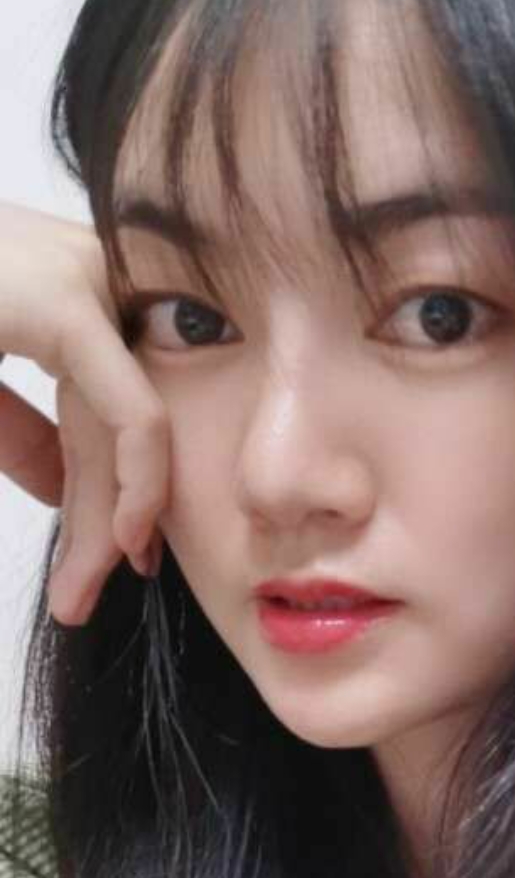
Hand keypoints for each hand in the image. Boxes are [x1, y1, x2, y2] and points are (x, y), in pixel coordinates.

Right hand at [0, 197, 170, 623]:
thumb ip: (17, 431)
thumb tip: (66, 490)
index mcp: (59, 288)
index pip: (101, 413)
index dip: (106, 499)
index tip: (96, 568)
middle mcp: (85, 274)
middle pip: (116, 425)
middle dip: (103, 525)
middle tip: (78, 603)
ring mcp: (81, 279)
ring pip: (127, 428)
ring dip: (105, 522)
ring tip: (75, 596)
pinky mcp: (66, 299)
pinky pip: (131, 411)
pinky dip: (135, 480)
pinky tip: (120, 539)